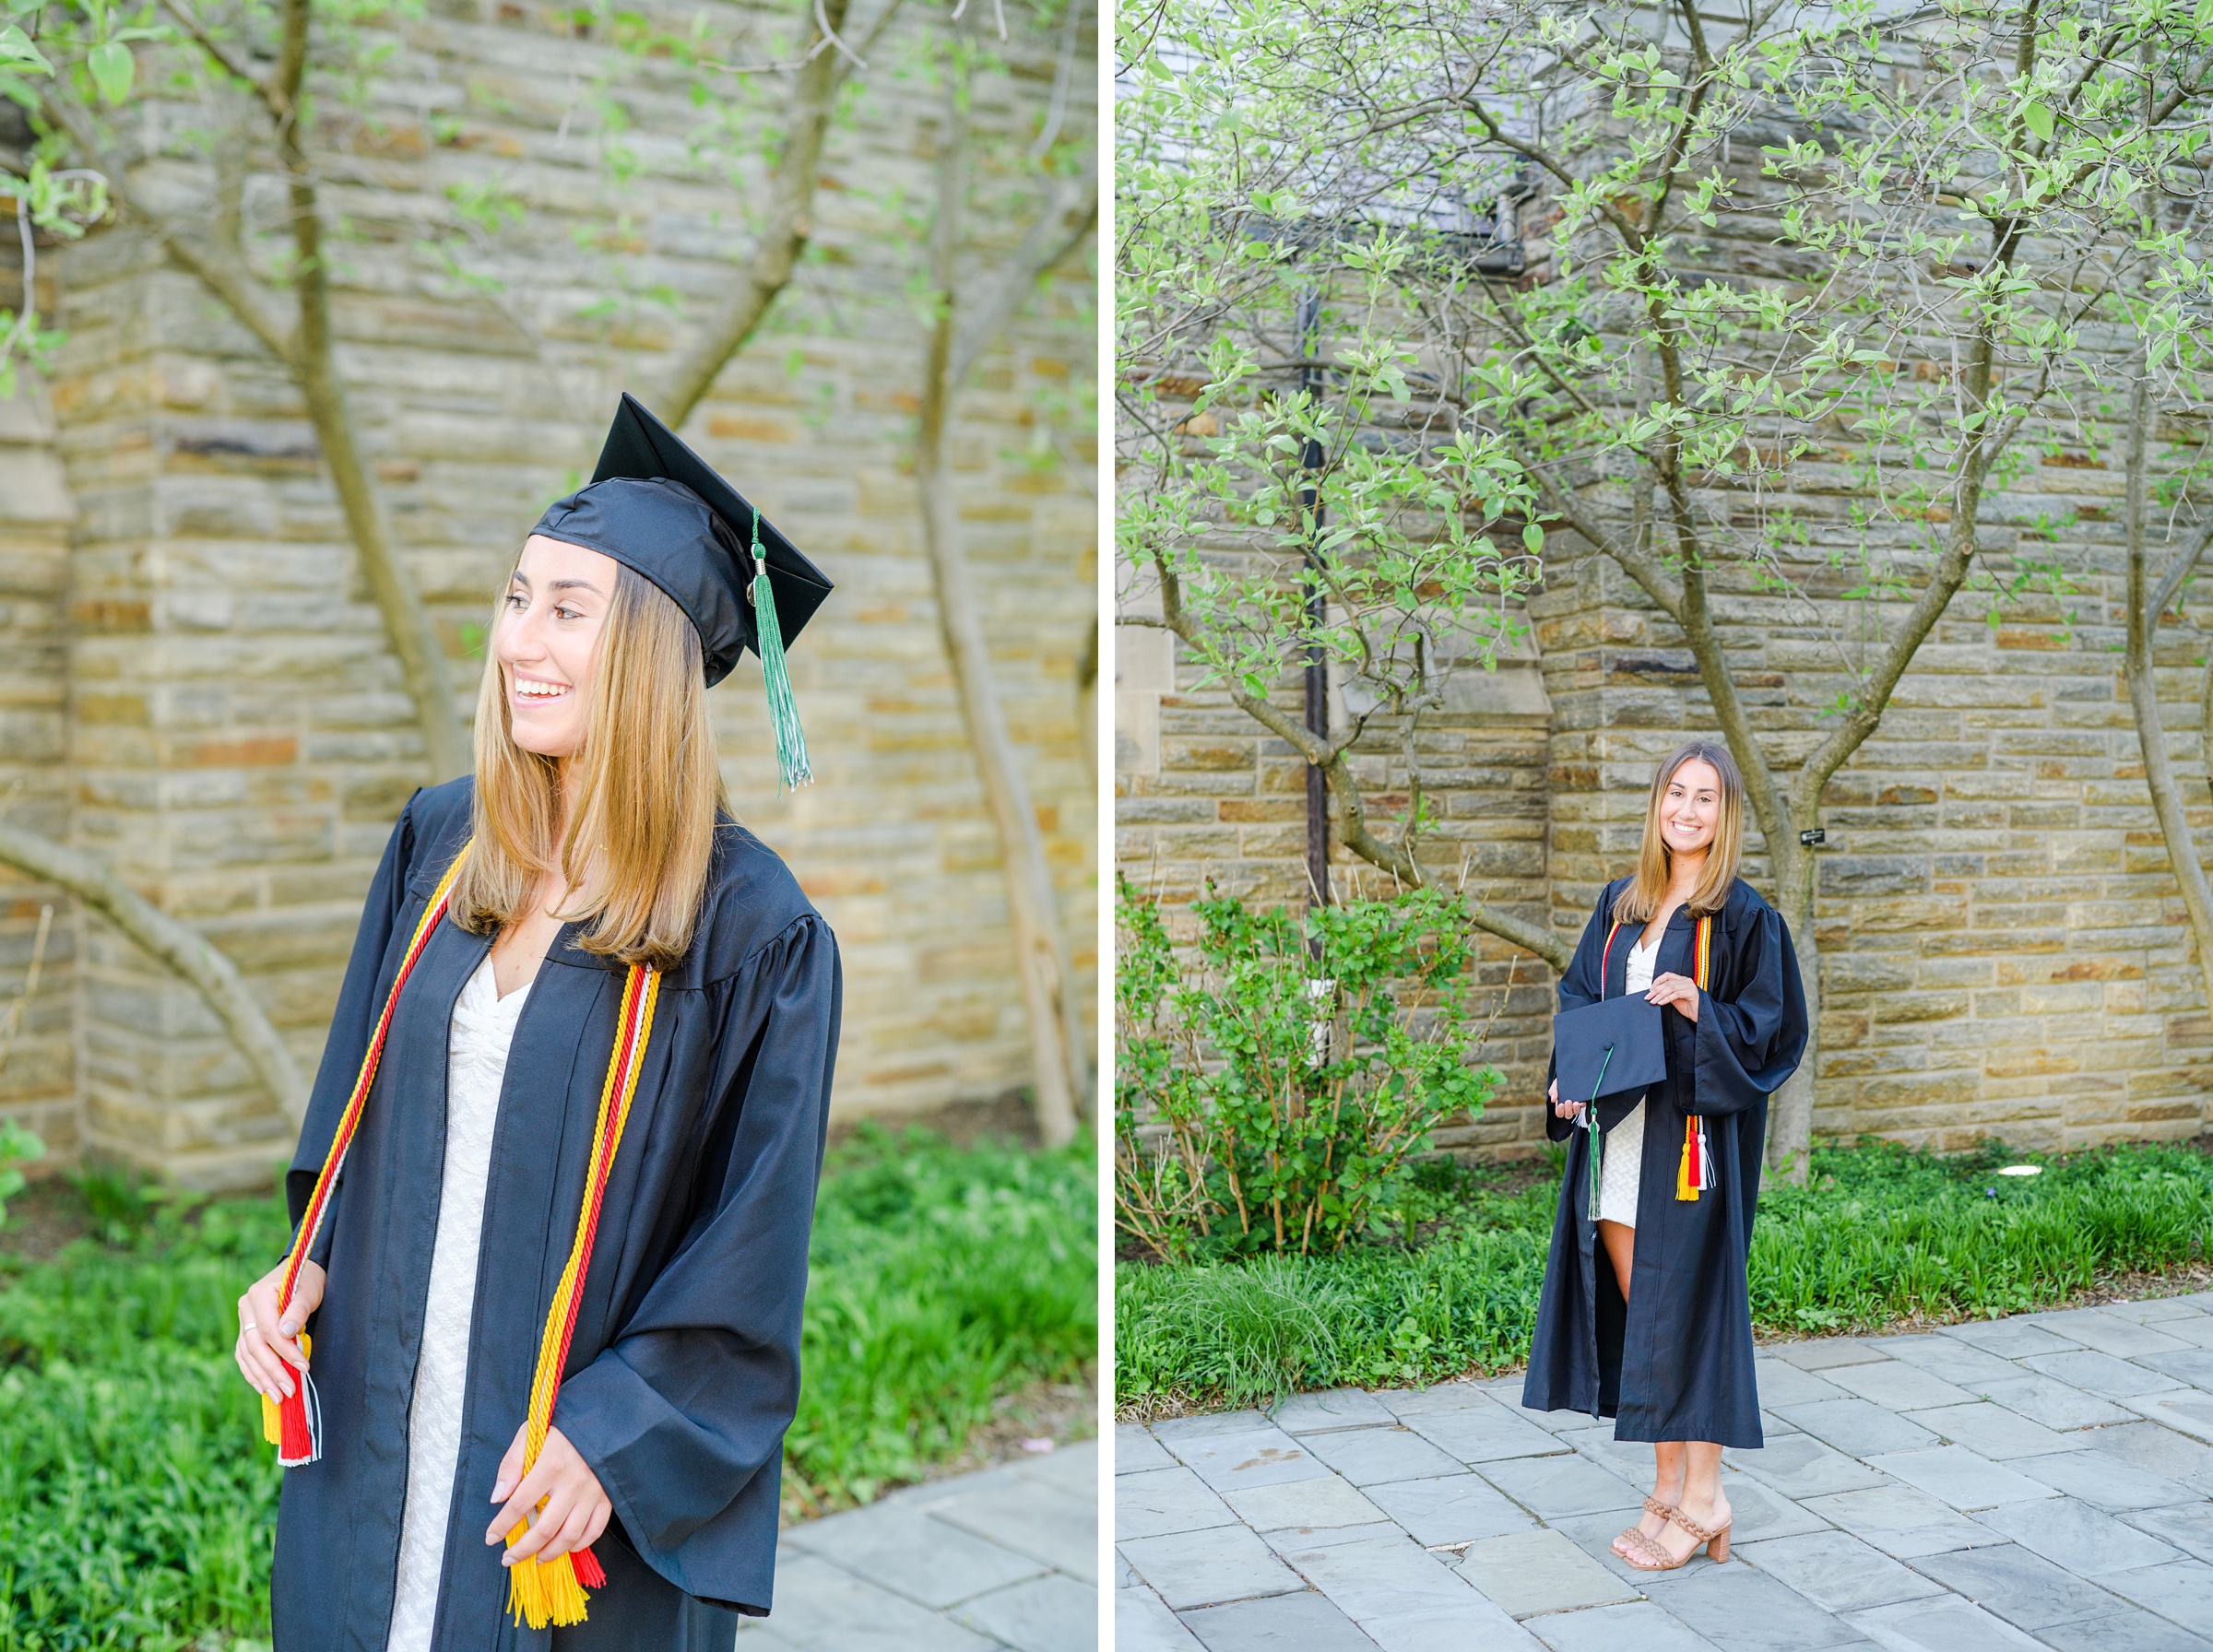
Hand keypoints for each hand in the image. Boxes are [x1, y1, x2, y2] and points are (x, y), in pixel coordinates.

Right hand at [236, 1257, 322, 1401]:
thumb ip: (298, 1310)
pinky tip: (263, 1387)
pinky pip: (244, 1356)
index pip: (269, 1331)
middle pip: (255, 1347)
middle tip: (288, 1391)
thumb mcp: (308, 1290)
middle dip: (272, 1371)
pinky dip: (253, 1373)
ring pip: (247, 1355)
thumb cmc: (308, 1280)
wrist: (300, 1271)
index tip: (303, 1366)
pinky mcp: (246, 1331)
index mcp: (258, 1296)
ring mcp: (243, 1321)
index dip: (285, 1351)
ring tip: (277, 1396)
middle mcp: (245, 1309)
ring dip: (262, 1378)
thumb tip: (286, 1333)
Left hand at [486, 1422, 611, 1565]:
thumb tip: (498, 1498)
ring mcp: (593, 1493)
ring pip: (569, 1536)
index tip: (490, 1538)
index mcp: (551, 1464)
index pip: (520, 1505)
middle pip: (544, 1529)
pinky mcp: (608, 1498)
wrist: (602, 1418)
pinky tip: (565, 1547)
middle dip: (522, 1550)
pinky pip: (594, 1531)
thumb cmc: (561, 1426)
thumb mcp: (530, 1433)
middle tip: (508, 1559)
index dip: (502, 1525)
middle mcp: (574, 1483)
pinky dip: (578, 1545)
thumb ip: (511, 1465)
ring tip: (535, 1558)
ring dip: (549, 1553)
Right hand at [1550, 1077, 1583, 1121]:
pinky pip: (1583, 1106)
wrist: (1568, 1077)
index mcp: (1560, 1106)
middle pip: (1568, 1115)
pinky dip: (1582, 1105)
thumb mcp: (1554, 1086)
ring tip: (1575, 1103)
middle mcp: (1568, 1108)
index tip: (1560, 1104)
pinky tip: (1581, 1102)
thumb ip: (1553, 1092)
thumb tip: (1553, 1100)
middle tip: (1568, 1101)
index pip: (1559, 1113)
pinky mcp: (1582, 1102)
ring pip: (1576, 1112)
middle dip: (1568, 1110)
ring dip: (1576, 1109)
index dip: (1560, 1111)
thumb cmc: (1560, 1084)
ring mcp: (1575, 1106)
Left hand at [1646, 972, 1699, 1022]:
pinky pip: (1676, 994)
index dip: (1657, 981)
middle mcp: (1686, 981)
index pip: (1667, 975)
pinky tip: (1661, 1003)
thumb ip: (1666, 993)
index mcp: (1682, 980)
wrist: (1700, 1015)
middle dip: (1655, 990)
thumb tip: (1653, 993)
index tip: (1650, 990)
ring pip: (1671, 987)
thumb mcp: (1674, 999)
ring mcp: (1689, 986)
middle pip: (1667, 982)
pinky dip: (1667, 998)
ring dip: (1660, 995)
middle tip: (1648, 997)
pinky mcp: (1692, 993)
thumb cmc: (1688, 1007)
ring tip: (1653, 1001)